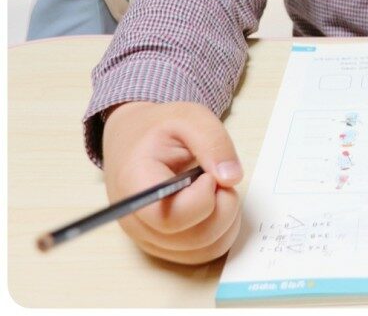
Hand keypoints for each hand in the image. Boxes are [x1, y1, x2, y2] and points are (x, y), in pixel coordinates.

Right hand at [102, 101, 243, 264]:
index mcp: (136, 185)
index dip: (203, 199)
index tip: (208, 174)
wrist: (134, 141)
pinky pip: (202, 253)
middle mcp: (136, 221)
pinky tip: (216, 206)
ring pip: (203, 250)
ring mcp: (148, 238)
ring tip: (216, 190)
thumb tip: (231, 178)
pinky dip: (221, 231)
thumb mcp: (189, 117)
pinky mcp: (163, 246)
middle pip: (194, 238)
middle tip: (218, 178)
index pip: (170, 218)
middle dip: (223, 207)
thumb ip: (213, 142)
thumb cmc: (160, 130)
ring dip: (226, 220)